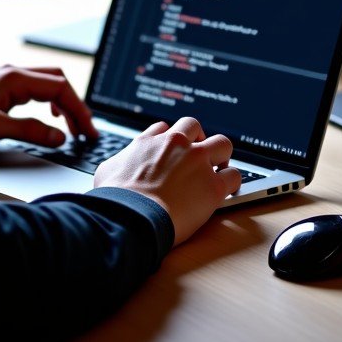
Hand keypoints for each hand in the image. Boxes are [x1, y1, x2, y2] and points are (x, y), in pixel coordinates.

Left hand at [0, 64, 97, 148]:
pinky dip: (48, 103)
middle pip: (56, 81)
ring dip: (63, 103)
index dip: (79, 109)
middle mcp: (10, 73)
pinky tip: (48, 118)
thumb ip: (29, 131)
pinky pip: (33, 90)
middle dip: (75, 104)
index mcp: (13, 77)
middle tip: (85, 131)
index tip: (89, 130)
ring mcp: (3, 79)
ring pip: (45, 84)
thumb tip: (59, 137)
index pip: (59, 87)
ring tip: (72, 128)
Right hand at [94, 116, 240, 244]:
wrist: (134, 216)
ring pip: (222, 143)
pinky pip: (234, 175)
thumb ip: (117, 163)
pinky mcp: (212, 185)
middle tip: (198, 156)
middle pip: (194, 126)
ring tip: (219, 168)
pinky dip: (232, 181)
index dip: (171, 141)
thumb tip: (114, 167)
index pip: (165, 129)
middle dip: (198, 139)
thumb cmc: (117, 198)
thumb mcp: (107, 170)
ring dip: (221, 154)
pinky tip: (227, 189)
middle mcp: (175, 144)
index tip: (173, 153)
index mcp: (149, 141)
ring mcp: (197, 161)